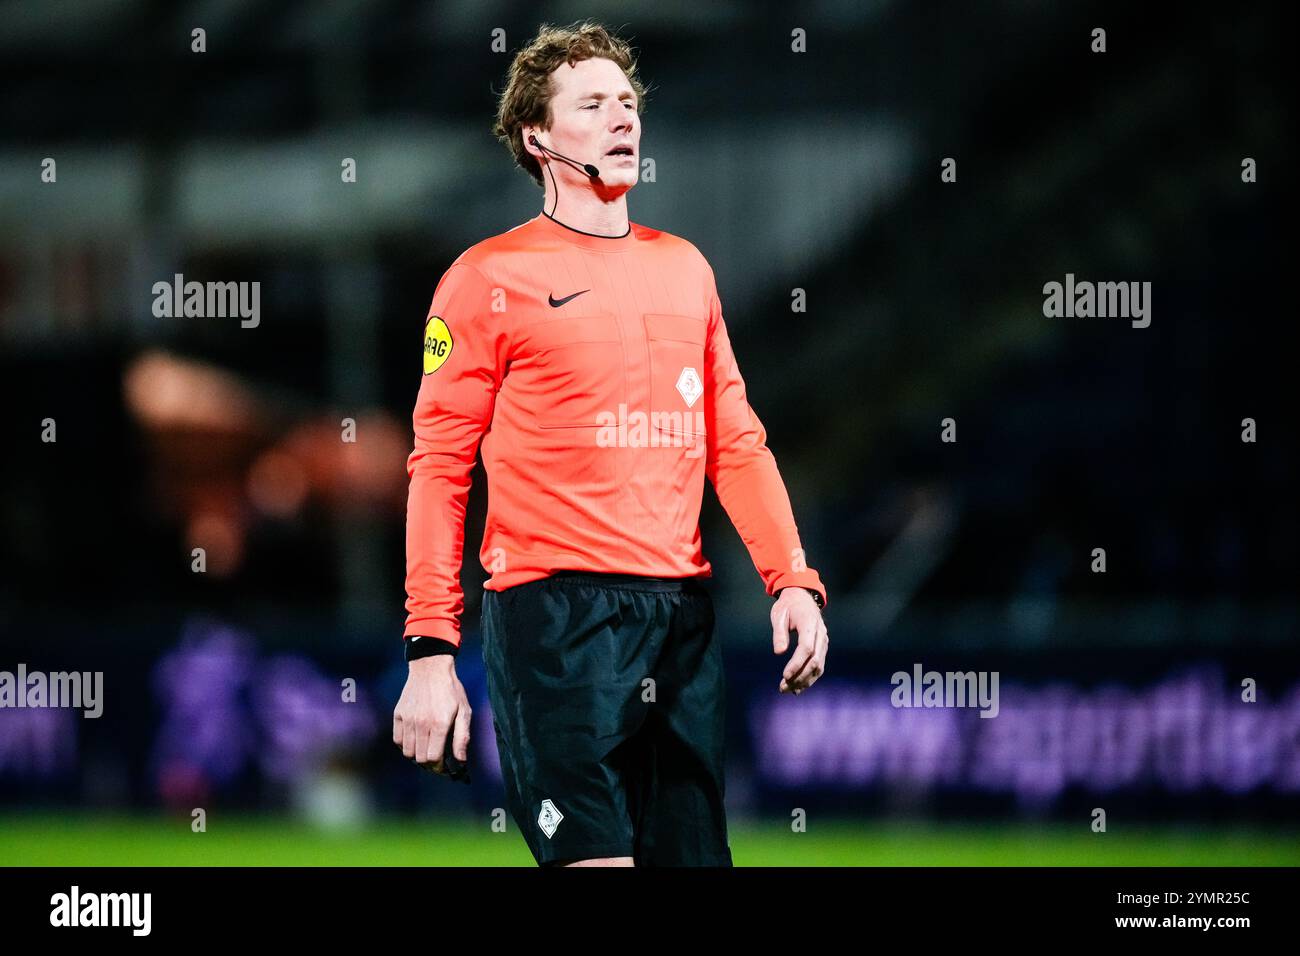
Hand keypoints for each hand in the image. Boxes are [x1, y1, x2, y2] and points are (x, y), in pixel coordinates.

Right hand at [392, 656, 471, 777]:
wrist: (430, 668)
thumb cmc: (451, 690)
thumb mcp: (464, 711)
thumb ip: (462, 737)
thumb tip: (460, 760)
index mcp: (440, 723)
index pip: (433, 758)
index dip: (439, 766)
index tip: (444, 765)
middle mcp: (421, 723)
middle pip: (420, 758)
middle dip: (430, 763)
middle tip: (436, 758)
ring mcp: (408, 719)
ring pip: (407, 752)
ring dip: (417, 754)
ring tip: (426, 748)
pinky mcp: (398, 714)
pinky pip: (398, 740)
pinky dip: (405, 744)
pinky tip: (416, 739)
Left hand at [772, 588, 827, 694]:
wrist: (802, 597)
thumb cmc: (788, 606)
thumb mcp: (779, 615)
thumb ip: (779, 633)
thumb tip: (779, 652)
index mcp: (810, 623)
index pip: (807, 648)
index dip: (797, 663)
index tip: (785, 675)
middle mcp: (820, 634)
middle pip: (814, 660)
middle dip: (799, 676)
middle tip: (782, 687)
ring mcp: (823, 641)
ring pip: (818, 666)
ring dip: (804, 680)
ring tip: (788, 690)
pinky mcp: (822, 647)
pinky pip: (819, 665)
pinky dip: (809, 678)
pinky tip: (797, 687)